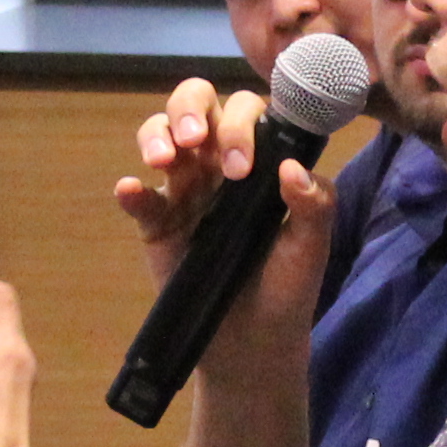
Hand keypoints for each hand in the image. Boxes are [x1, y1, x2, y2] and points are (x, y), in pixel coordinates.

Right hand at [117, 77, 334, 386]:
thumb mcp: (312, 248)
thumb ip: (314, 206)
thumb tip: (293, 169)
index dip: (242, 121)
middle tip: (197, 141)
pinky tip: (132, 191)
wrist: (254, 340)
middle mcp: (219, 163)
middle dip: (191, 110)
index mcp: (259, 157)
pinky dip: (132, 191)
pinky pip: (141, 199)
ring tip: (164, 159)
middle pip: (196, 105)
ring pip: (162, 136)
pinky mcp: (158, 223)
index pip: (246, 112)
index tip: (244, 162)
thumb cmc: (288, 285)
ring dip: (157, 135)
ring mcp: (185, 190)